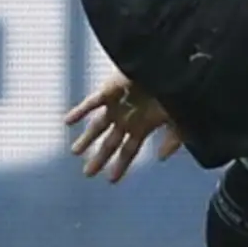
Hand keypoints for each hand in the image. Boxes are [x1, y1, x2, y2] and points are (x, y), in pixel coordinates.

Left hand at [63, 73, 181, 182]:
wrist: (170, 66)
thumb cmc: (177, 89)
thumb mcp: (180, 118)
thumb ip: (173, 139)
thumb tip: (161, 158)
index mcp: (143, 125)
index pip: (129, 150)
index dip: (121, 165)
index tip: (111, 181)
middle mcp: (128, 118)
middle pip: (110, 143)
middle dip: (100, 158)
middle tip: (88, 174)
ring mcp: (118, 105)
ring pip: (97, 126)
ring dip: (86, 139)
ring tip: (75, 152)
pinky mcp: (110, 90)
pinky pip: (91, 103)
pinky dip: (79, 112)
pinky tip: (67, 122)